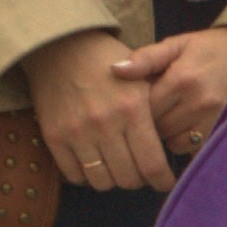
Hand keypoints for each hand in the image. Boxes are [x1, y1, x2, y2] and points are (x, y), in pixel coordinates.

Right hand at [25, 28, 173, 191]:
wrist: (60, 45)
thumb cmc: (106, 60)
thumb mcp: (141, 75)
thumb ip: (156, 110)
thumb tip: (172, 145)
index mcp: (133, 109)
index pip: (153, 165)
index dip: (162, 180)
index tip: (164, 181)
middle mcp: (106, 124)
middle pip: (128, 179)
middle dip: (138, 180)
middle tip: (139, 171)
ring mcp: (77, 132)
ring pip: (102, 182)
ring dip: (112, 179)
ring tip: (115, 166)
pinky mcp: (54, 136)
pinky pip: (74, 175)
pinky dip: (86, 175)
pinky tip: (92, 162)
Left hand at [124, 28, 226, 157]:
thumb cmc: (208, 48)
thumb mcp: (176, 45)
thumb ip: (145, 58)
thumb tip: (114, 70)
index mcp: (181, 80)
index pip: (145, 108)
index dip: (136, 108)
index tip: (137, 101)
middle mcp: (198, 103)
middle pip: (158, 128)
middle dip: (151, 122)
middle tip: (155, 108)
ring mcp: (213, 120)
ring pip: (173, 143)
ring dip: (168, 134)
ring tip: (172, 116)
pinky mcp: (223, 131)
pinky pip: (194, 149)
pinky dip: (186, 142)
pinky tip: (187, 126)